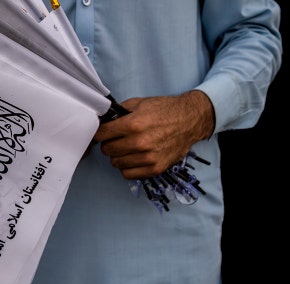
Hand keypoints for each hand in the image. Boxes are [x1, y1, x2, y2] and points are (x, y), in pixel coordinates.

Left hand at [93, 90, 214, 179]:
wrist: (190, 120)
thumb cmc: (165, 110)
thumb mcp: (139, 103)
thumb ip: (119, 113)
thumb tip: (103, 121)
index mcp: (133, 124)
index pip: (101, 134)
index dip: (99, 132)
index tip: (102, 132)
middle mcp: (140, 143)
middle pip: (107, 150)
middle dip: (108, 143)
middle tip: (116, 139)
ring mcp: (148, 158)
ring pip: (116, 163)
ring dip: (118, 156)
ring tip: (126, 148)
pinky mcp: (155, 168)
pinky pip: (128, 174)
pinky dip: (127, 167)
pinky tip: (133, 158)